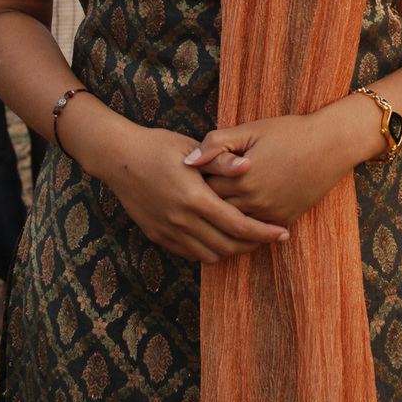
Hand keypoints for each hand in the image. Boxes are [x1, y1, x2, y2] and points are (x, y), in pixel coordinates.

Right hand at [102, 122, 288, 263]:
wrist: (119, 158)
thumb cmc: (159, 146)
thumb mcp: (192, 148)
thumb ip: (221, 161)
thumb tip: (248, 166)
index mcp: (194, 198)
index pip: (237, 225)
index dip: (263, 232)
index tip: (282, 233)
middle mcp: (181, 220)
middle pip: (227, 246)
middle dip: (253, 245)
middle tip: (270, 236)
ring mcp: (168, 232)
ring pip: (210, 255)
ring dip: (232, 250)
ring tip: (247, 238)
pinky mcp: (158, 236)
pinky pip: (191, 254)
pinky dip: (210, 250)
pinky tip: (219, 237)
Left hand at [184, 112, 354, 225]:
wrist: (330, 145)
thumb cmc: (288, 132)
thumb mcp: (250, 129)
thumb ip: (216, 143)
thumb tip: (187, 161)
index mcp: (241, 178)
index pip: (204, 189)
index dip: (195, 182)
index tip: (189, 177)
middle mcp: (254, 202)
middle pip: (216, 210)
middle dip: (205, 202)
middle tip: (193, 195)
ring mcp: (271, 215)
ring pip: (234, 225)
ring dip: (223, 217)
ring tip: (211, 208)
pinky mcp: (284, 220)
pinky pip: (256, 232)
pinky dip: (244, 226)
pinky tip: (237, 216)